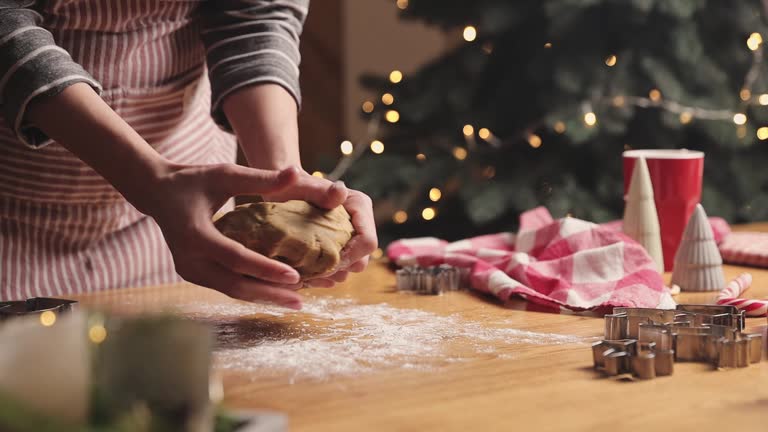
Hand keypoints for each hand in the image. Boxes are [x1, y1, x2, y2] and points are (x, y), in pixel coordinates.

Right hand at [138, 163, 309, 308]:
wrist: (157, 192)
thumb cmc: (193, 180)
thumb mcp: (225, 174)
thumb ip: (260, 178)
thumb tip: (295, 172)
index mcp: (195, 234)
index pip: (235, 258)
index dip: (265, 269)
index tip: (295, 276)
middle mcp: (189, 259)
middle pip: (234, 285)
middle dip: (269, 294)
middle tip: (301, 302)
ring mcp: (189, 271)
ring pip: (231, 290)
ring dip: (263, 297)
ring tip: (295, 301)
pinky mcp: (193, 275)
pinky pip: (226, 286)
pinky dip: (252, 290)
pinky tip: (276, 293)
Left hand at [261, 170, 377, 286]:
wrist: (281, 192)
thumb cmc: (291, 185)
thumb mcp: (301, 185)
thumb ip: (321, 190)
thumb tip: (340, 191)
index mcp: (360, 207)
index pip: (367, 242)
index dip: (349, 257)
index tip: (323, 261)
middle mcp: (360, 225)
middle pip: (360, 261)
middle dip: (337, 269)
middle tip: (310, 269)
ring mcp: (351, 240)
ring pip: (349, 271)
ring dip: (328, 275)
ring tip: (304, 271)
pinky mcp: (340, 251)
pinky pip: (337, 274)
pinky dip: (321, 277)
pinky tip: (304, 272)